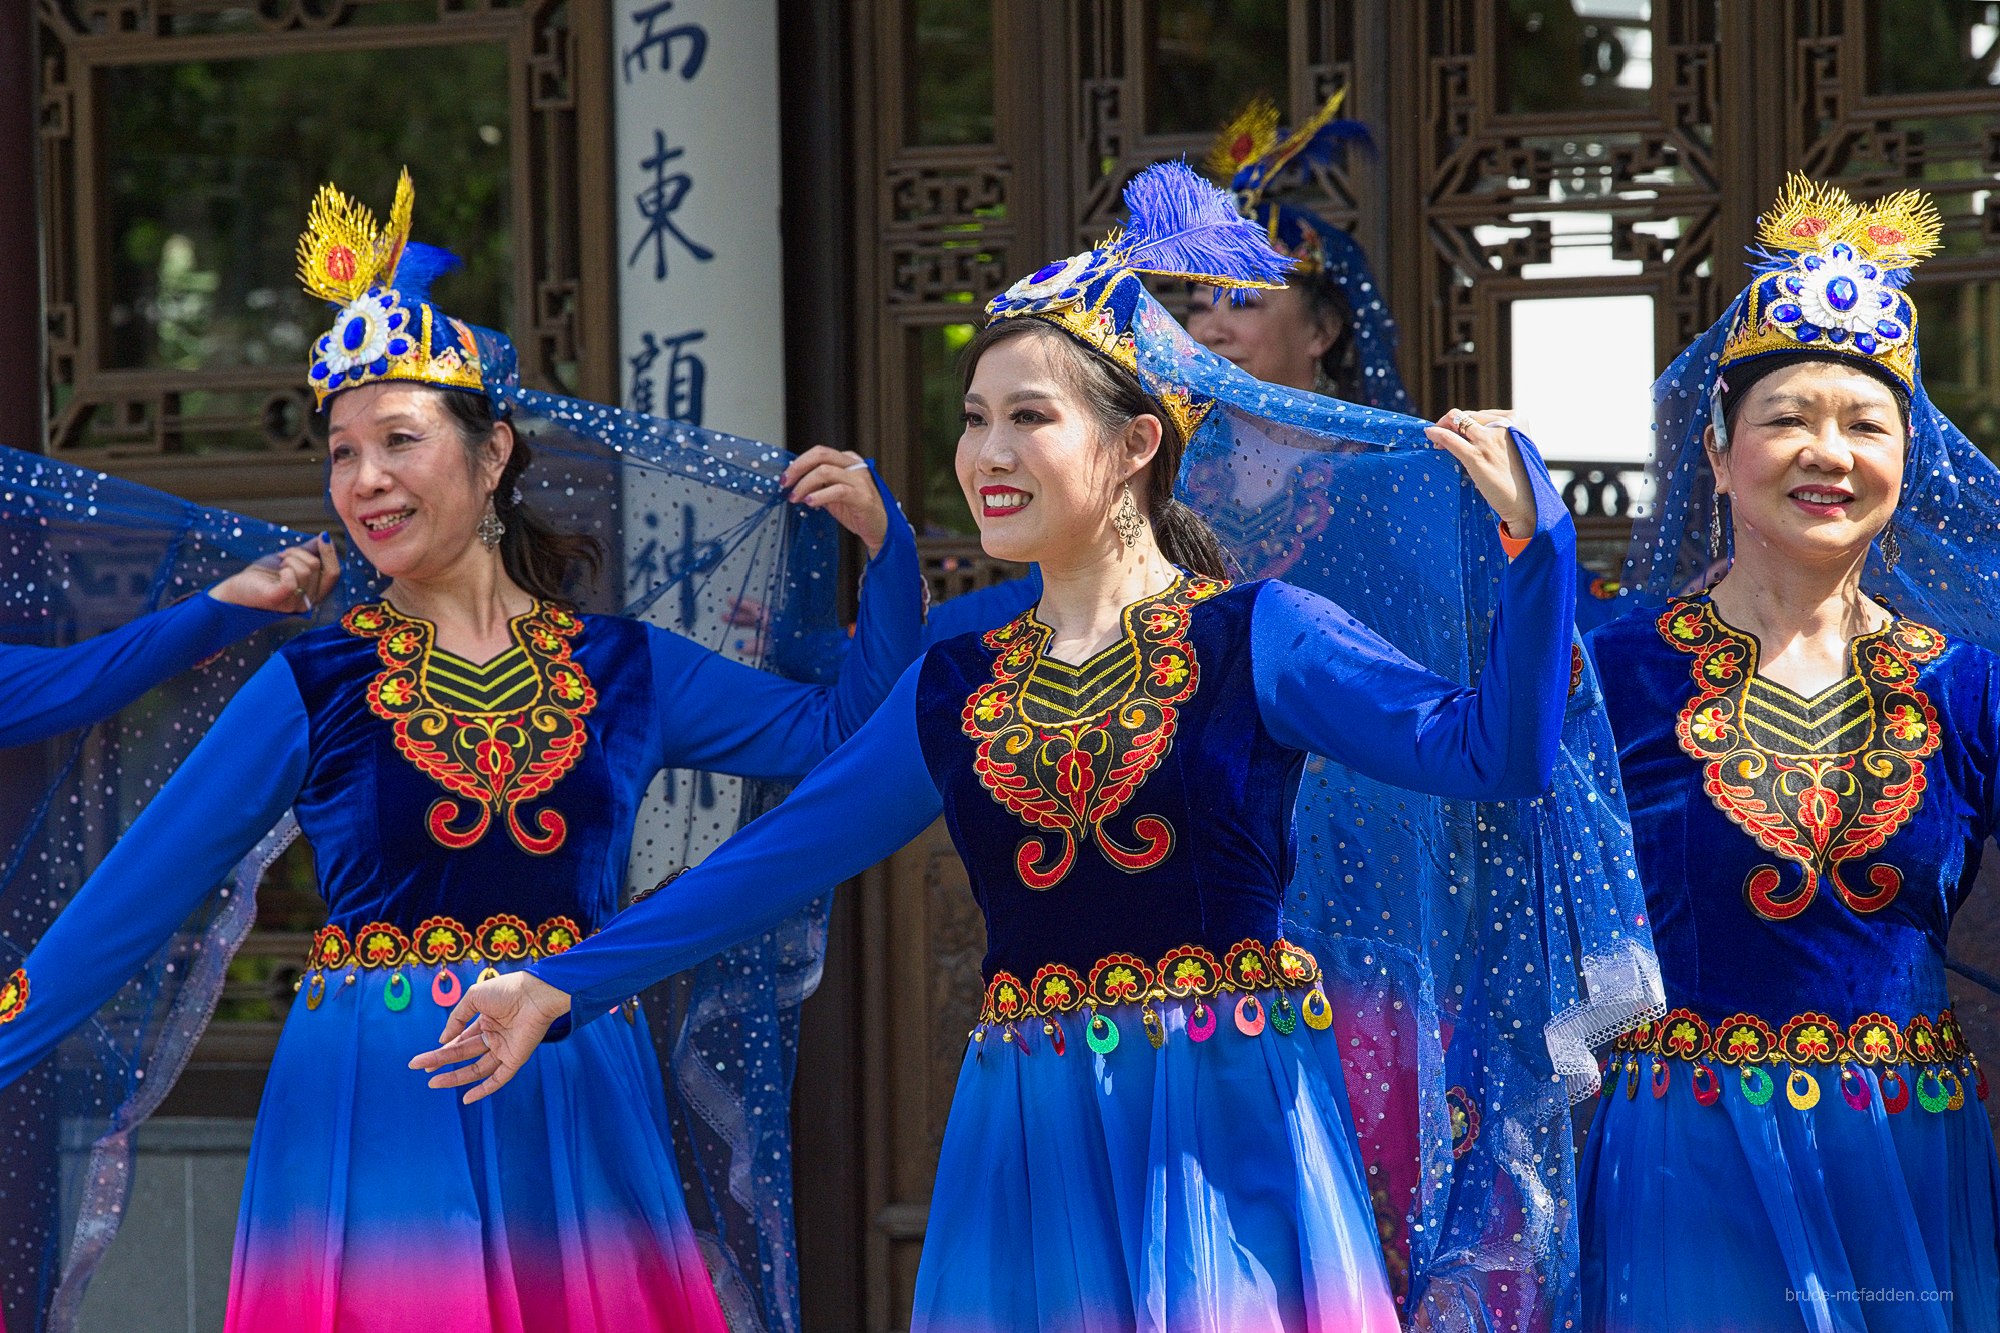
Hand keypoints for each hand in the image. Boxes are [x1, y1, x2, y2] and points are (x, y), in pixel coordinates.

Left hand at [209, 535, 339, 614]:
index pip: (333, 574)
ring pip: (305, 570)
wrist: (237, 589)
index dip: (330, 553)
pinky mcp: (277, 600)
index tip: (323, 537)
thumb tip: (325, 538)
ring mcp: (293, 604)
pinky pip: (291, 581)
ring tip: (277, 564)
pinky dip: (284, 569)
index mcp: (314, 594)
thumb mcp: (290, 560)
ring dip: (288, 558)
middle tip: (283, 556)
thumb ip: (309, 552)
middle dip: (299, 553)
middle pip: (317, 567)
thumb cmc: (263, 576)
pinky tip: (277, 571)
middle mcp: (307, 603)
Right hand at [408, 970, 572, 1104]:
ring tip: (433, 1082)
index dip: (442, 1050)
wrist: (535, 993)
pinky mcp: (516, 1059)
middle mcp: (494, 1037)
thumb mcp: (474, 998)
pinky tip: (467, 1099)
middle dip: (441, 1062)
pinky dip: (484, 1090)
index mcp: (486, 1022)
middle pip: (463, 1054)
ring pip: (476, 1069)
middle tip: (420, 1069)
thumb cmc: (507, 990)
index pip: (460, 1040)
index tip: (422, 1060)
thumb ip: (457, 1018)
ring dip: (455, 1077)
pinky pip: (499, 1079)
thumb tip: (442, 1041)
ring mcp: (504, 1049)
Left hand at [781, 447, 888, 555]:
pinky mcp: (863, 497)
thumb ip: (817, 485)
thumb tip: (793, 483)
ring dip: (805, 485)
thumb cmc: (856, 511)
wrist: (879, 529)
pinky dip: (820, 496)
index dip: (798, 463)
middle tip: (785, 483)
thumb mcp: (832, 494)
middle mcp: (855, 466)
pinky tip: (810, 502)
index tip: (785, 478)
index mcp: (848, 461)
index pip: (819, 453)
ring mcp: (860, 480)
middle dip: (798, 468)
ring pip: (826, 471)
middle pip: (821, 455)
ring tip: (795, 497)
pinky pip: (838, 491)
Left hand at [1423, 409, 1538, 539]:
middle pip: (1467, 415)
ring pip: (1456, 420)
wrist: (1528, 503)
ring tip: (1437, 440)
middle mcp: (1504, 425)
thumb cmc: (1522, 478)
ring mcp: (1489, 440)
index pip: (1482, 414)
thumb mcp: (1519, 447)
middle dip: (1452, 423)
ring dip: (1442, 426)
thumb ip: (1503, 436)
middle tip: (1443, 436)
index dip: (1467, 422)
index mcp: (1517, 420)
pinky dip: (1436, 434)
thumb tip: (1473, 431)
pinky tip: (1430, 435)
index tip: (1460, 432)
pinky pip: (1450, 438)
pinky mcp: (1477, 457)